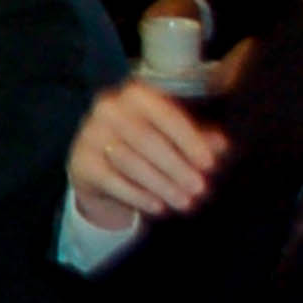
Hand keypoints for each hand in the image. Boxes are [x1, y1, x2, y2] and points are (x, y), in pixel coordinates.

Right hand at [64, 77, 228, 232]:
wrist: (97, 166)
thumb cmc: (145, 146)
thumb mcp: (174, 139)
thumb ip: (198, 139)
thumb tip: (221, 145)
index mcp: (135, 95)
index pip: (165, 114)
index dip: (189, 140)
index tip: (209, 165)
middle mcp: (108, 109)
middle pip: (147, 140)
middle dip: (177, 167)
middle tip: (200, 189)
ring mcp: (90, 134)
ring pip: (130, 162)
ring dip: (162, 185)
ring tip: (185, 202)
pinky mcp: (80, 161)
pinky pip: (112, 180)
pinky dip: (138, 196)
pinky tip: (158, 207)